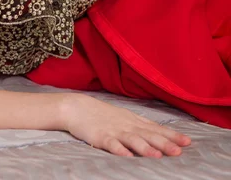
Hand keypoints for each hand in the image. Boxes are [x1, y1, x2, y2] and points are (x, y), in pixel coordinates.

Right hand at [62, 94, 191, 157]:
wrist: (77, 107)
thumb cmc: (102, 114)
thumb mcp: (124, 117)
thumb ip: (140, 126)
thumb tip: (161, 135)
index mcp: (133, 121)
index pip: (156, 128)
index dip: (171, 135)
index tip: (187, 141)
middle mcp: (127, 125)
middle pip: (148, 134)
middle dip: (164, 143)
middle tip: (179, 151)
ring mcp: (113, 130)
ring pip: (132, 139)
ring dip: (144, 147)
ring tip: (157, 155)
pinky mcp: (100, 136)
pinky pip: (111, 144)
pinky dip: (119, 150)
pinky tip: (127, 156)